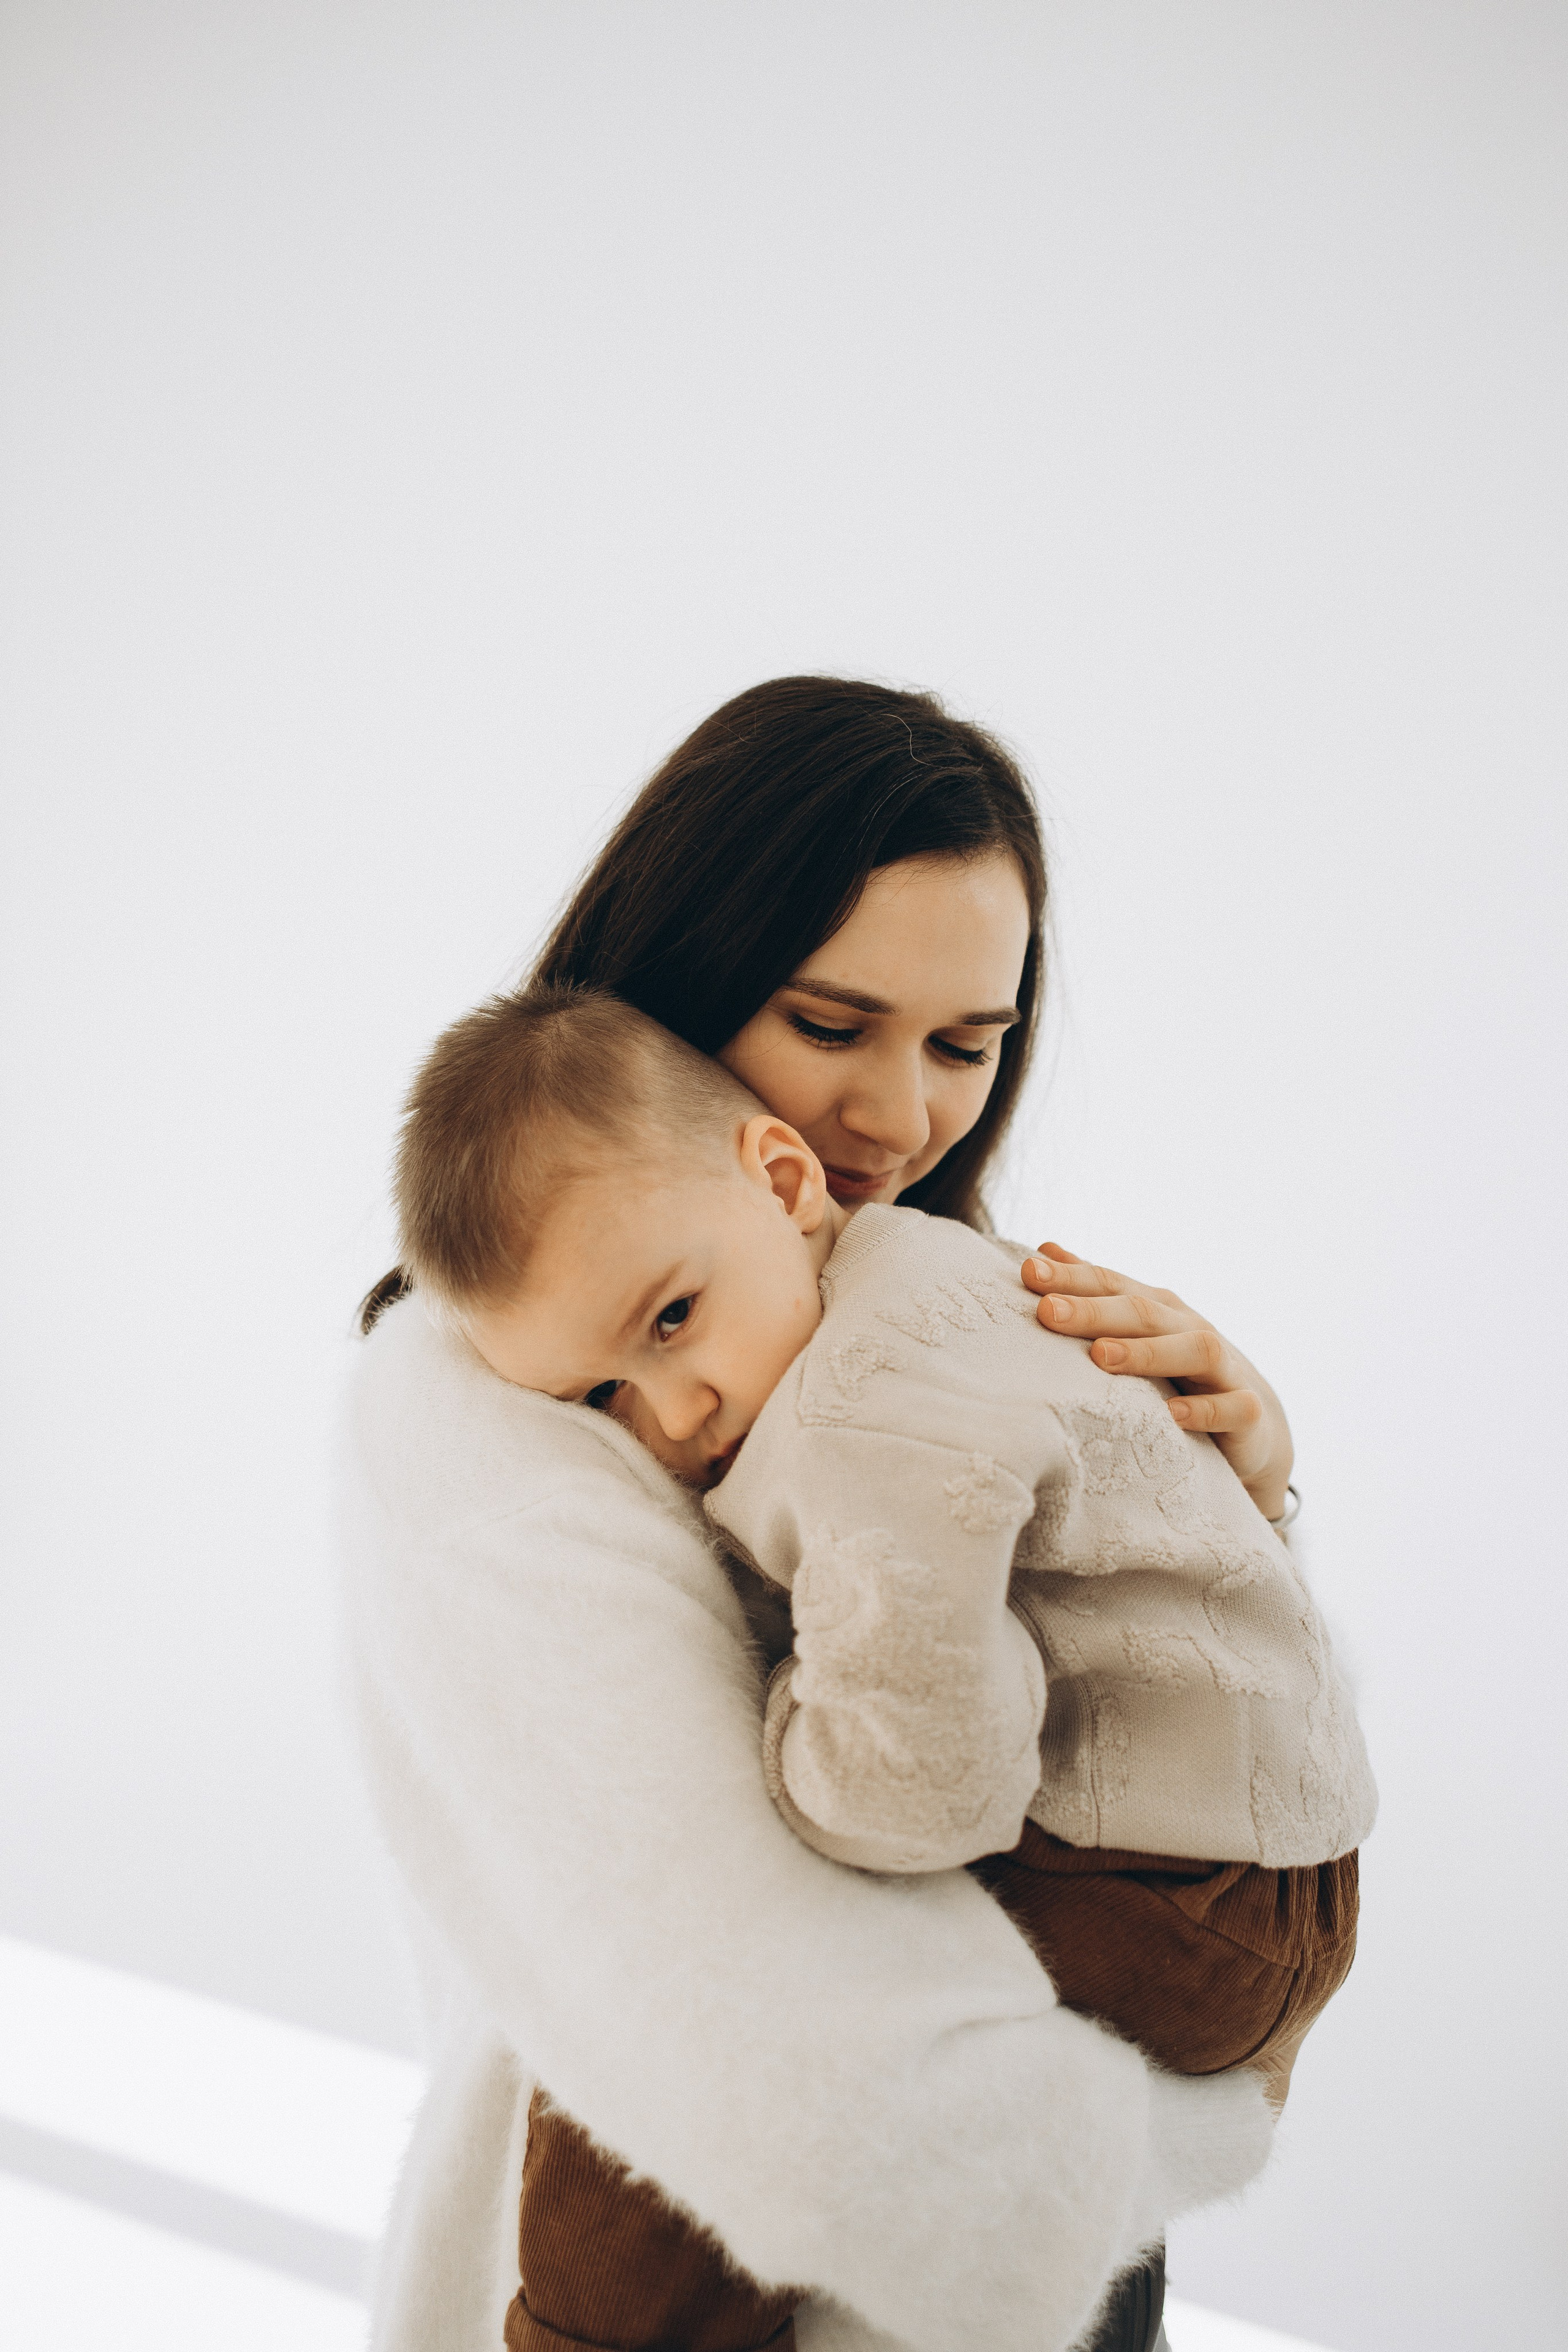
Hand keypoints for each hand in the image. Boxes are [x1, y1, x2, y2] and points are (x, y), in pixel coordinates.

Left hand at [1020, 1243, 1292, 1520]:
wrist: (1255, 1421)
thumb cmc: (1178, 1370)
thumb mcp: (1138, 1329)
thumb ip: (1094, 1292)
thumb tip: (1043, 1250)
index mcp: (1158, 1309)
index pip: (1112, 1284)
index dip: (1072, 1277)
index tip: (1027, 1271)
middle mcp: (1190, 1329)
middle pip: (1144, 1313)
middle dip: (1095, 1311)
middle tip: (1048, 1311)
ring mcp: (1224, 1369)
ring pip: (1193, 1351)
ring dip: (1146, 1353)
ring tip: (1100, 1357)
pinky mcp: (1247, 1412)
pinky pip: (1231, 1408)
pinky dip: (1204, 1410)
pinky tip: (1171, 1416)